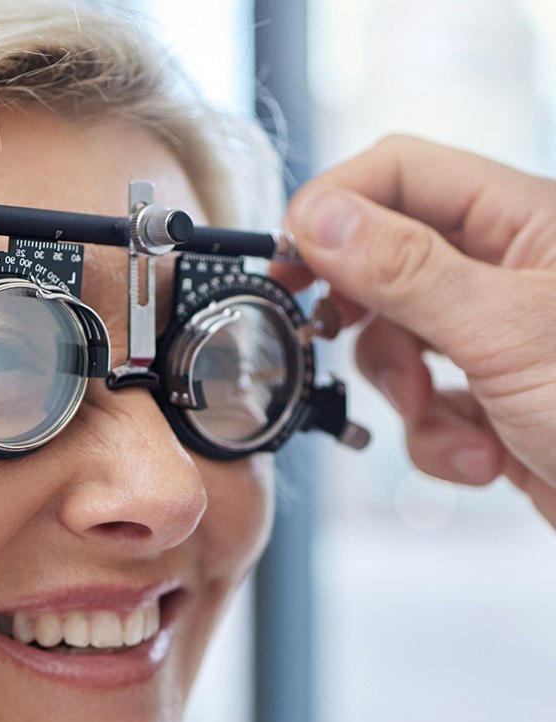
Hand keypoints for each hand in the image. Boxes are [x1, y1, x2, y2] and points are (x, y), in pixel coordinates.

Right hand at [276, 136, 555, 527]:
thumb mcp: (504, 329)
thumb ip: (405, 270)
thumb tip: (322, 218)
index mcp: (523, 221)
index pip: (401, 174)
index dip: (335, 206)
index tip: (289, 257)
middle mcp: (504, 271)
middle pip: (384, 262)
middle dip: (364, 317)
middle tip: (327, 334)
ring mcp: (493, 337)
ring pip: (396, 344)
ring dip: (408, 396)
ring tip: (444, 418)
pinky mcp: (487, 398)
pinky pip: (424, 406)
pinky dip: (437, 439)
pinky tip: (481, 455)